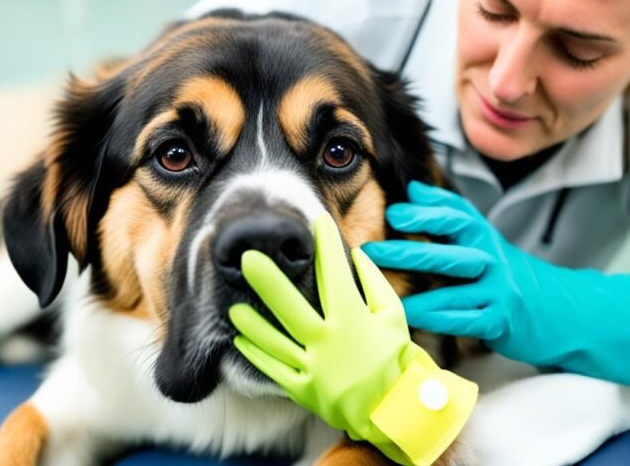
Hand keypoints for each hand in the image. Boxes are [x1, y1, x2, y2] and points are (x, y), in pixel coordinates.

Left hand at [229, 213, 476, 465]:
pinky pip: (274, 370)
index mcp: (353, 320)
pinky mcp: (304, 390)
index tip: (317, 220)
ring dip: (252, 323)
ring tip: (233, 305)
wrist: (395, 409)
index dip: (326, 244)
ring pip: (274, 342)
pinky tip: (240, 339)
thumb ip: (375, 283)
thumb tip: (358, 253)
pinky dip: (256, 354)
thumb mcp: (393, 316)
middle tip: (247, 259)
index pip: (335, 275)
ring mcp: (314, 368)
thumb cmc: (396, 357)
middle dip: (268, 282)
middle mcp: (329, 343)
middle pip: (291, 308)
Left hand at [361, 181, 629, 384]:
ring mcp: (497, 292)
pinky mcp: (500, 322)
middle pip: (448, 254)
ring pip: (452, 293)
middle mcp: (492, 261)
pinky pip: (463, 322)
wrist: (558, 309)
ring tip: (380, 294)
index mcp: (485, 236)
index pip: (457, 218)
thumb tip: (414, 189)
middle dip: (408, 252)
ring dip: (415, 295)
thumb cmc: (508, 272)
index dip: (426, 213)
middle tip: (370, 251)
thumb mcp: (484, 238)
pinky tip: (409, 321)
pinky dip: (436, 322)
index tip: (394, 212)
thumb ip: (451, 213)